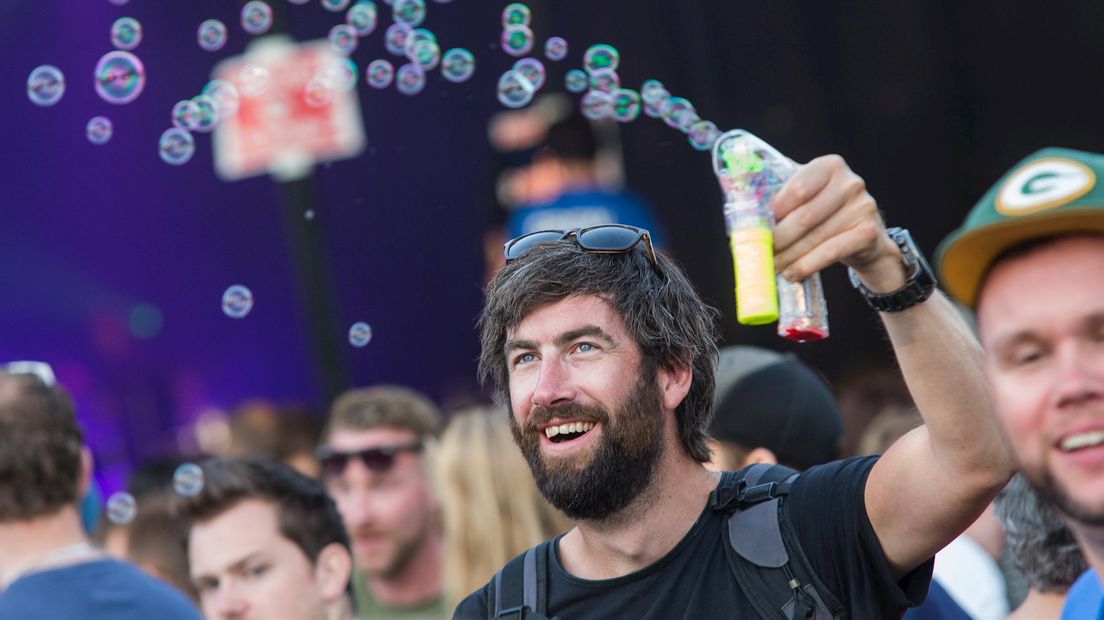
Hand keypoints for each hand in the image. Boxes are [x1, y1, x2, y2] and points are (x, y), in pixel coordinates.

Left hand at [771, 155, 904, 290]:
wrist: (866, 237)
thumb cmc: (826, 213)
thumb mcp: (808, 195)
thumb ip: (781, 191)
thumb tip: (743, 197)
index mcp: (830, 166)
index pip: (798, 187)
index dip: (776, 208)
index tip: (759, 225)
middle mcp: (850, 183)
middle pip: (804, 215)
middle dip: (778, 238)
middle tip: (761, 252)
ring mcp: (863, 207)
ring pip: (815, 237)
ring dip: (789, 256)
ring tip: (772, 265)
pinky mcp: (868, 233)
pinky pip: (830, 252)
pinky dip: (806, 265)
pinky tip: (791, 273)